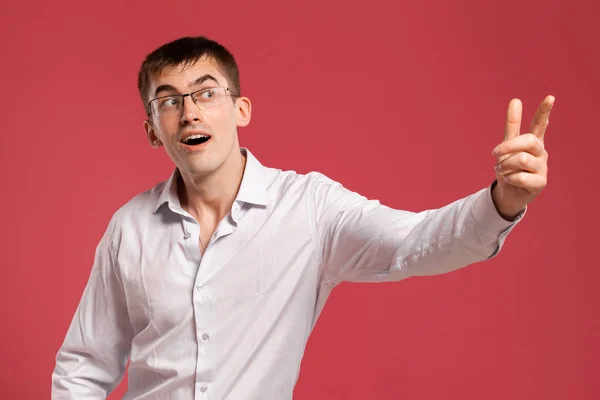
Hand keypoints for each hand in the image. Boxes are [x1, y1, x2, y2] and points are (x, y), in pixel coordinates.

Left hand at [491, 95, 554, 219]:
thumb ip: (512, 125)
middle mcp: (541, 152)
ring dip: (505, 165)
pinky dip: (509, 178)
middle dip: (508, 146)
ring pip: (521, 159)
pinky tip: (510, 180)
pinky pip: (520, 176)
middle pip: (528, 141)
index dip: (544, 111)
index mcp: (533, 142)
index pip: (540, 124)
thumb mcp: (507, 146)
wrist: (508, 192)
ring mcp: (542, 167)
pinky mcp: (540, 182)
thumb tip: (515, 99)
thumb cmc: (509, 167)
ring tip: (502, 170)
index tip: (550, 97)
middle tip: (495, 153)